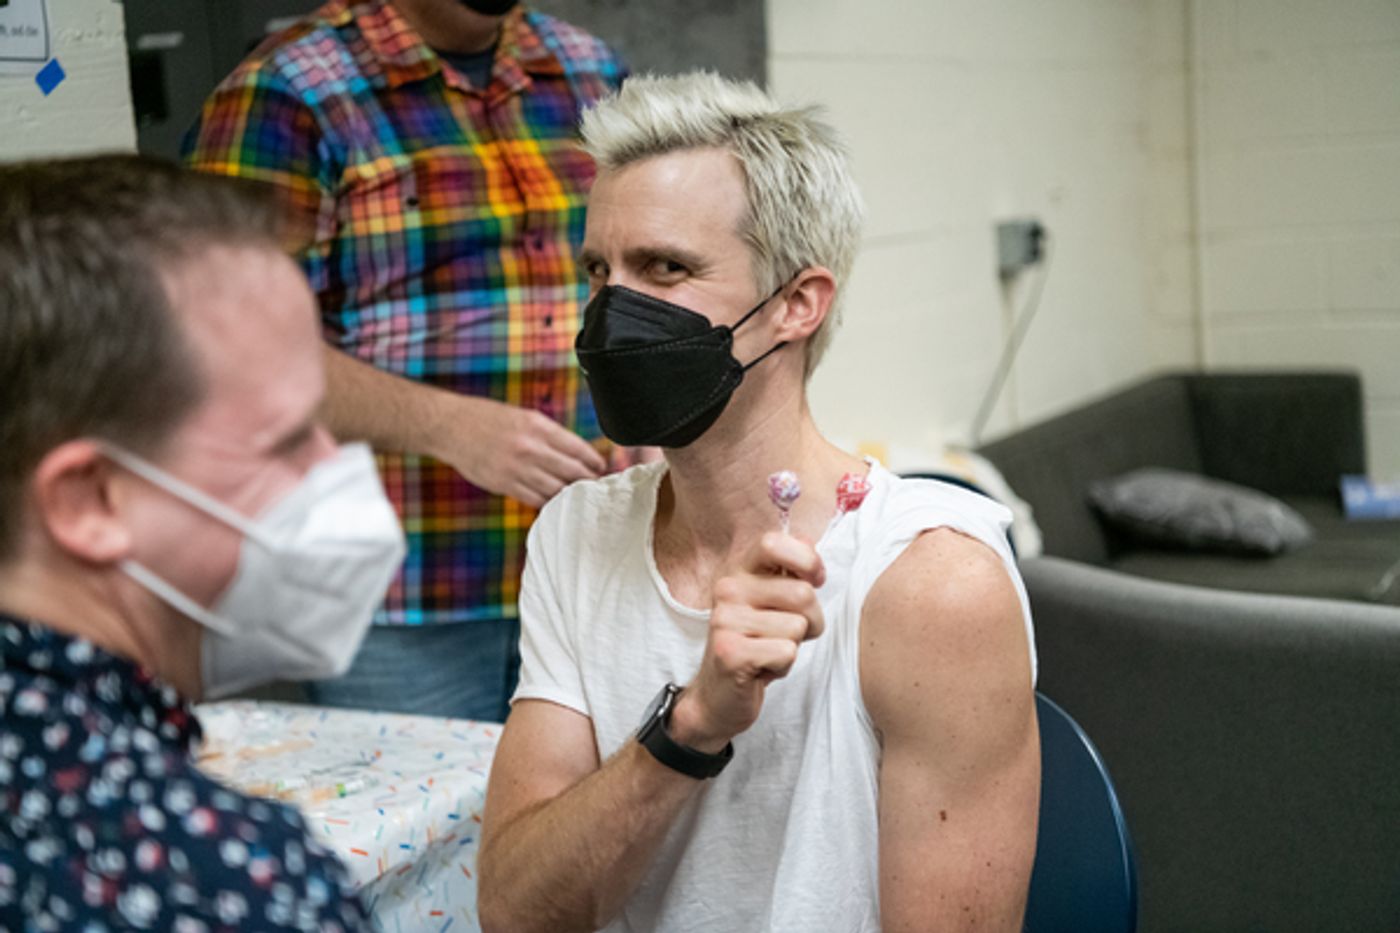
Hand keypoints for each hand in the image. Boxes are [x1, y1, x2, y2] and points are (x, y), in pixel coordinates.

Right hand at [433, 397, 605, 507]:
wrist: (451, 427)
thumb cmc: (488, 418)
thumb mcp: (524, 416)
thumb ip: (549, 435)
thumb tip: (576, 453)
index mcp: (538, 426)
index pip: (578, 449)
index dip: (594, 461)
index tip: (602, 467)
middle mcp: (530, 448)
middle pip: (572, 471)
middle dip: (588, 480)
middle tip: (597, 485)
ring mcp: (517, 468)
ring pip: (556, 489)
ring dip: (570, 494)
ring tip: (579, 496)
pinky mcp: (504, 484)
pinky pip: (535, 499)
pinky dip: (547, 501)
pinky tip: (554, 501)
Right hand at [670, 532, 826, 751]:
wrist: (718, 696)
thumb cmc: (755, 644)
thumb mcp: (772, 601)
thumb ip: (790, 569)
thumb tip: (808, 543)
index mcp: (739, 571)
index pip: (773, 542)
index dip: (806, 561)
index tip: (814, 581)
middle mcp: (727, 589)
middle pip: (802, 593)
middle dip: (810, 621)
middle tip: (786, 635)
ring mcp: (725, 621)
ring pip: (798, 627)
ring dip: (793, 646)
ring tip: (768, 652)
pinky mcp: (730, 653)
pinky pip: (787, 653)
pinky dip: (783, 667)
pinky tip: (761, 669)